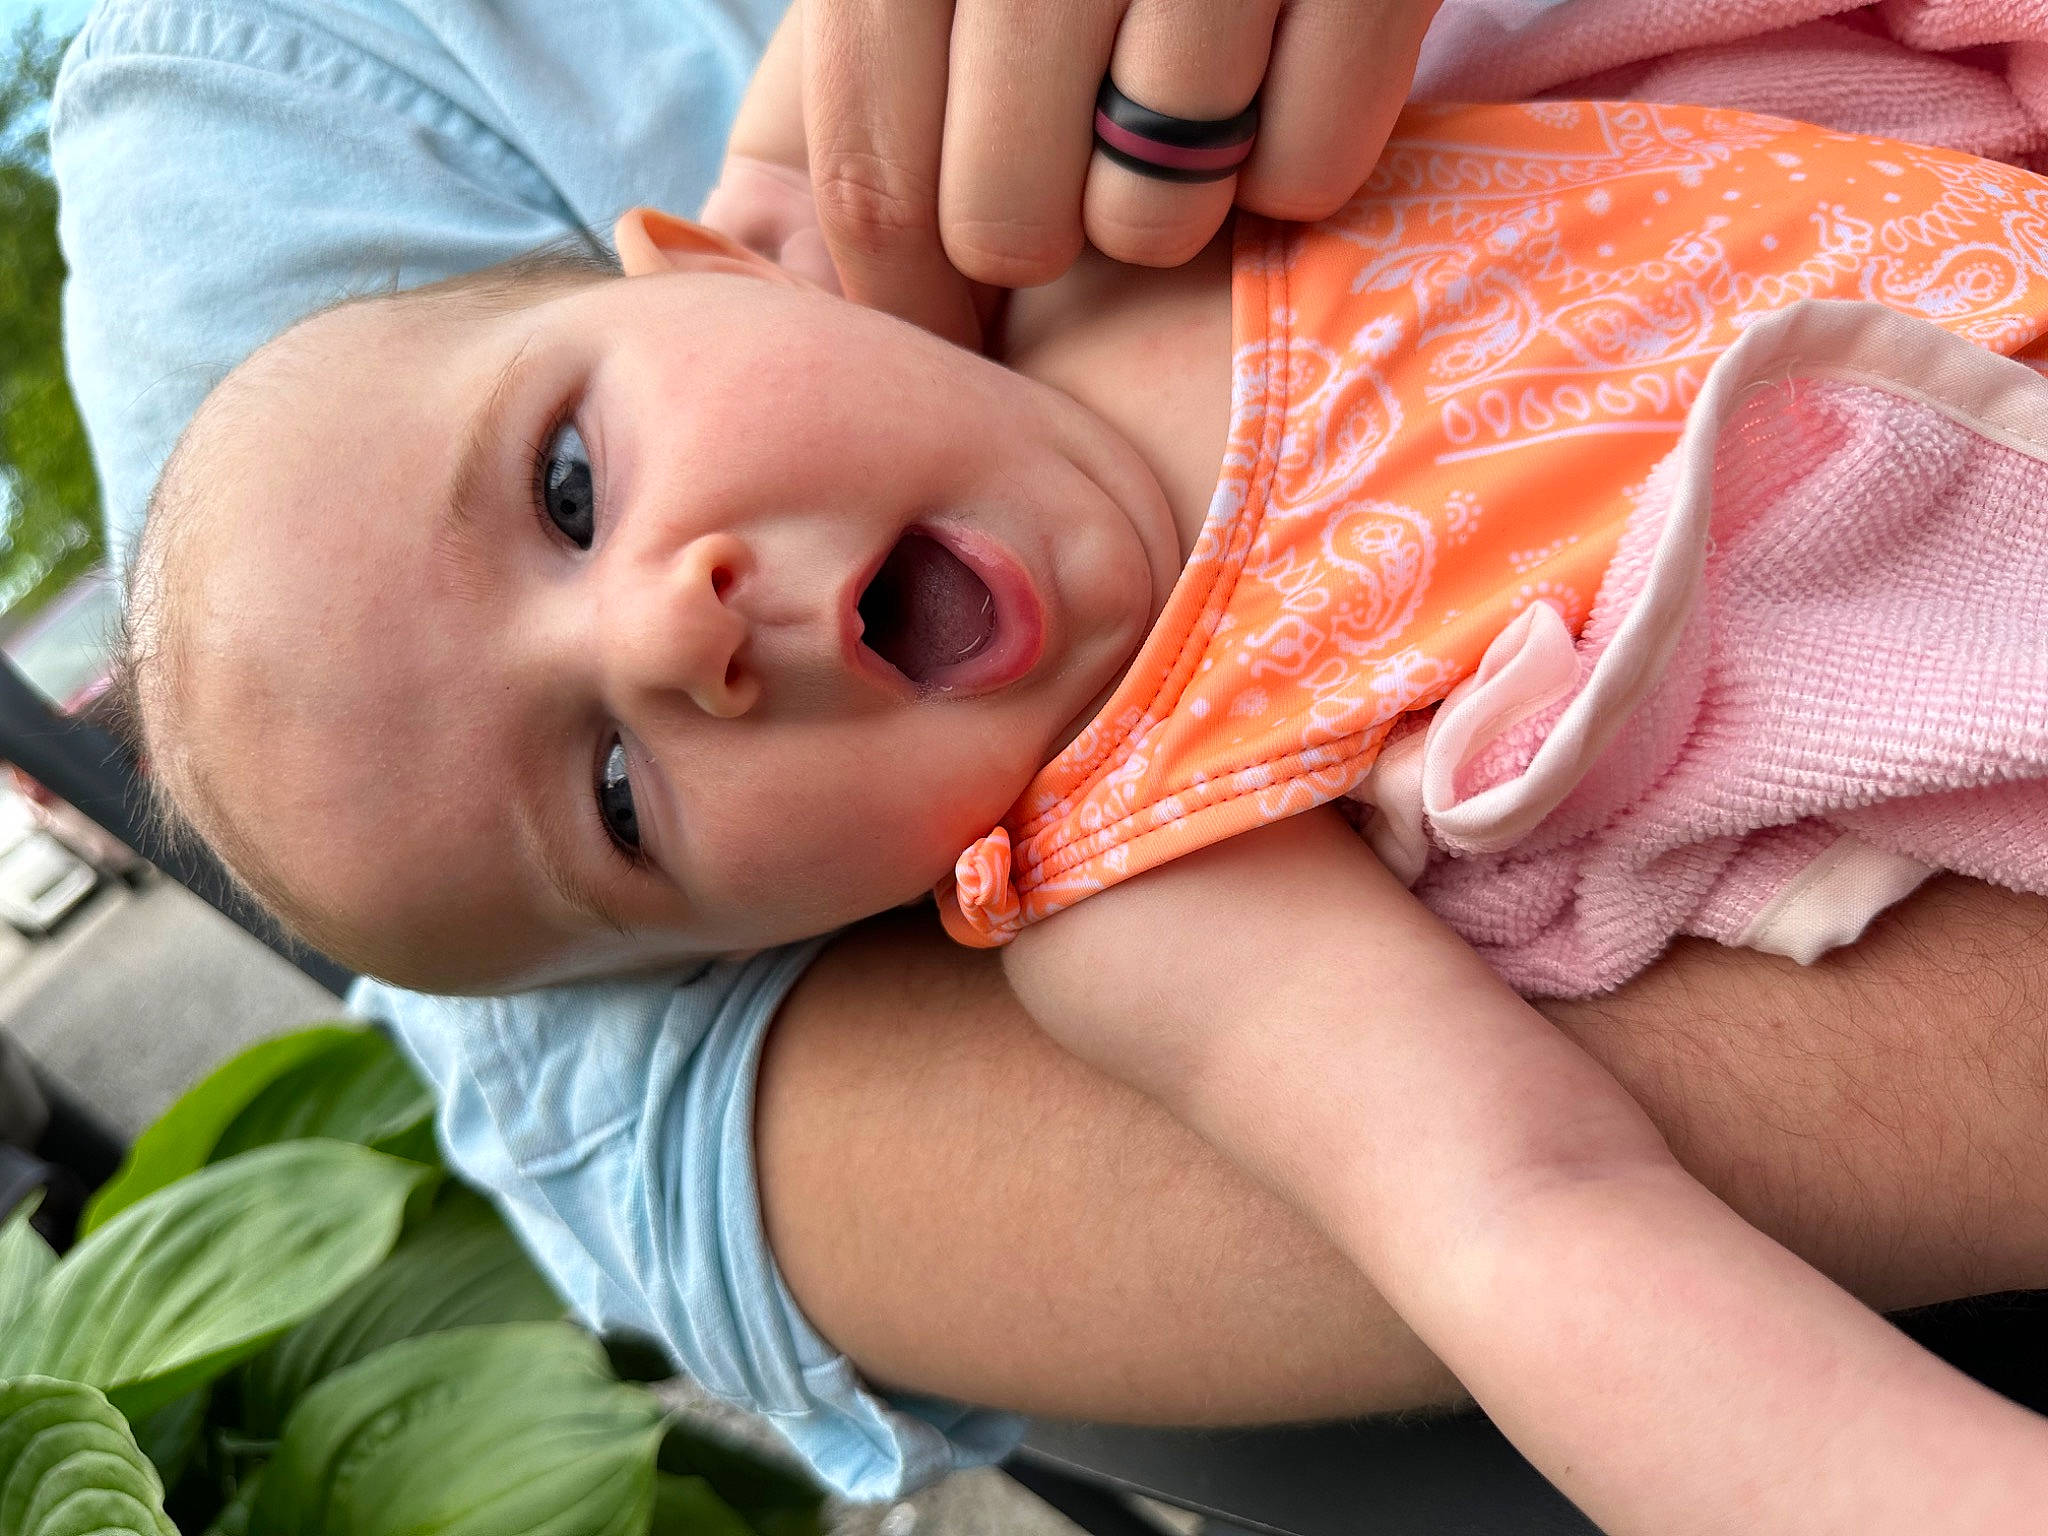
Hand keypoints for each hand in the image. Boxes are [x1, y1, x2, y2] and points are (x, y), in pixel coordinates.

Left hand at [719, 0, 1444, 347]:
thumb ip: (830, 109)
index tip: (942, 344)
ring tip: (1183, 132)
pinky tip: (1282, 100)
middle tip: (1079, 198)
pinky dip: (1298, 175)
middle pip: (1005, 222)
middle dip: (1037, 252)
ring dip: (1170, 217)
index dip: (905, 302)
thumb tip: (692, 262)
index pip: (872, 176)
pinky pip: (1307, 172)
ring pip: (1157, 212)